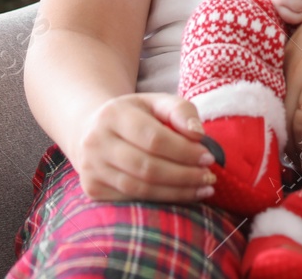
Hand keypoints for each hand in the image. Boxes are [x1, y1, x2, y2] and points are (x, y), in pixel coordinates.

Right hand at [65, 92, 216, 202]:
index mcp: (113, 114)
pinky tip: (183, 195)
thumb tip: (198, 134)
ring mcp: (91, 168)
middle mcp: (96, 142)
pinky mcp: (93, 189)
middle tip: (210, 178)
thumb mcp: (156, 102)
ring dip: (176, 192)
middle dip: (184, 175)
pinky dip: (161, 200)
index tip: (208, 157)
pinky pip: (132, 200)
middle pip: (147, 167)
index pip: (154, 138)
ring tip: (203, 189)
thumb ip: (180, 111)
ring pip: (140, 189)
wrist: (92, 129)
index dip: (184, 151)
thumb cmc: (135, 115)